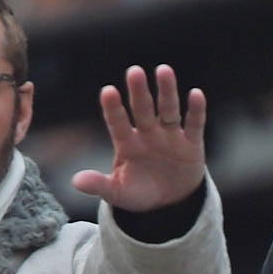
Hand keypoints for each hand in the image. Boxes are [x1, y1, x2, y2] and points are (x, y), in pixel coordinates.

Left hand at [72, 64, 205, 211]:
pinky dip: (196, 110)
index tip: (108, 92)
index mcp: (127, 143)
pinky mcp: (192, 144)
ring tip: (164, 70)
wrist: (170, 203)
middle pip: (142, 109)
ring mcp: (170, 136)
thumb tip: (76, 181)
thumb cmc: (140, 192)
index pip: (117, 123)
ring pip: (168, 110)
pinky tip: (196, 94)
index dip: (113, 109)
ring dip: (167, 91)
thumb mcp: (118, 193)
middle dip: (139, 92)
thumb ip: (99, 185)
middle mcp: (148, 134)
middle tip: (134, 72)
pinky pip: (194, 125)